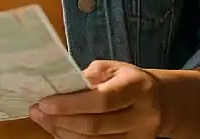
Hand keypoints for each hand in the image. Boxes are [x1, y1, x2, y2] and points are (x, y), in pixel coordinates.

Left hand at [30, 60, 163, 137]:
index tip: (45, 102)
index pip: (101, 100)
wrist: (161, 103)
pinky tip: (60, 131)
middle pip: (95, 126)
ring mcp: (139, 138)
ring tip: (44, 120)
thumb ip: (89, 76)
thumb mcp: (114, 69)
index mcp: (137, 87)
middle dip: (61, 120)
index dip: (70, 104)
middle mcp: (142, 116)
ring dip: (63, 133)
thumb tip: (59, 87)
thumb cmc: (130, 81)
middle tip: (37, 111)